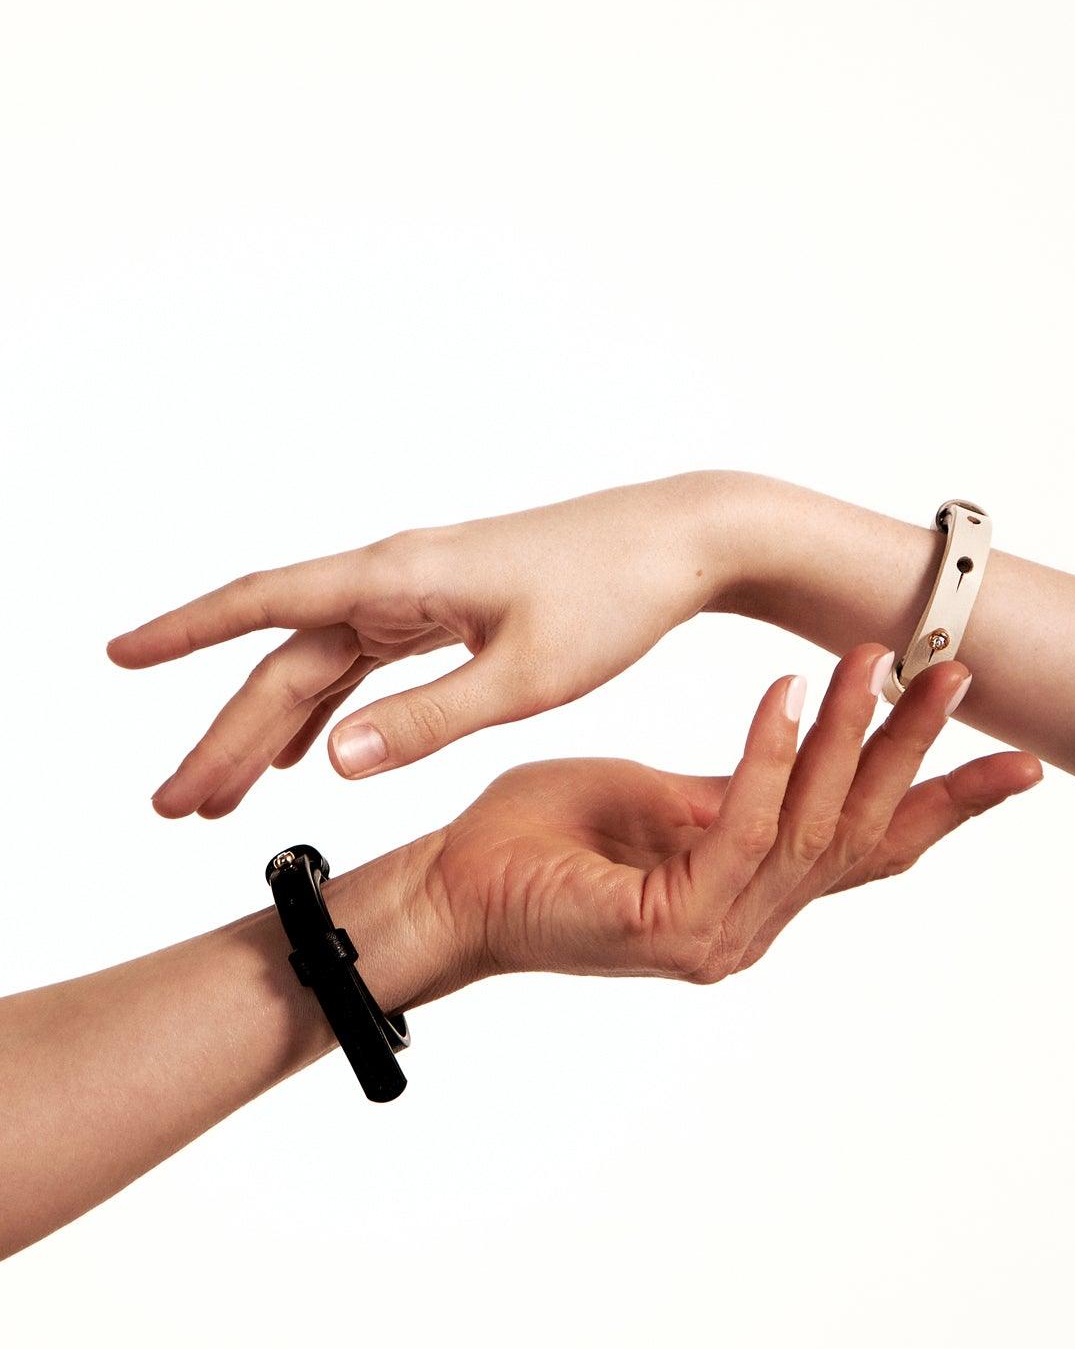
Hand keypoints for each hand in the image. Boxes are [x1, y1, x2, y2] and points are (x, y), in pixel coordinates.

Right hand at [108, 476, 727, 817]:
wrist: (685, 542)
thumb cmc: (617, 598)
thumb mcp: (529, 675)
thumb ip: (431, 720)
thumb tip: (328, 760)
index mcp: (401, 579)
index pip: (266, 604)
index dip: (185, 632)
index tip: (116, 655)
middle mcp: (395, 579)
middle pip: (283, 660)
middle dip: (221, 733)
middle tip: (171, 805)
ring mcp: (419, 595)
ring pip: (316, 667)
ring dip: (263, 729)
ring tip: (216, 798)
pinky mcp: (448, 611)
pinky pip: (362, 665)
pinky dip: (324, 710)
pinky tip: (300, 754)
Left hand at [380, 648, 1039, 1002]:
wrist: (452, 886)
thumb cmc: (543, 837)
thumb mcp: (660, 801)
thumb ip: (735, 792)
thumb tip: (806, 749)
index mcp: (753, 895)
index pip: (867, 850)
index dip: (944, 804)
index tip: (1019, 759)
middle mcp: (749, 926)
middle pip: (858, 834)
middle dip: (914, 750)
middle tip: (959, 672)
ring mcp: (715, 936)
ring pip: (810, 828)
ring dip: (847, 737)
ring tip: (874, 659)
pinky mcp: (670, 925)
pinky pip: (739, 828)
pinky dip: (765, 757)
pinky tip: (781, 692)